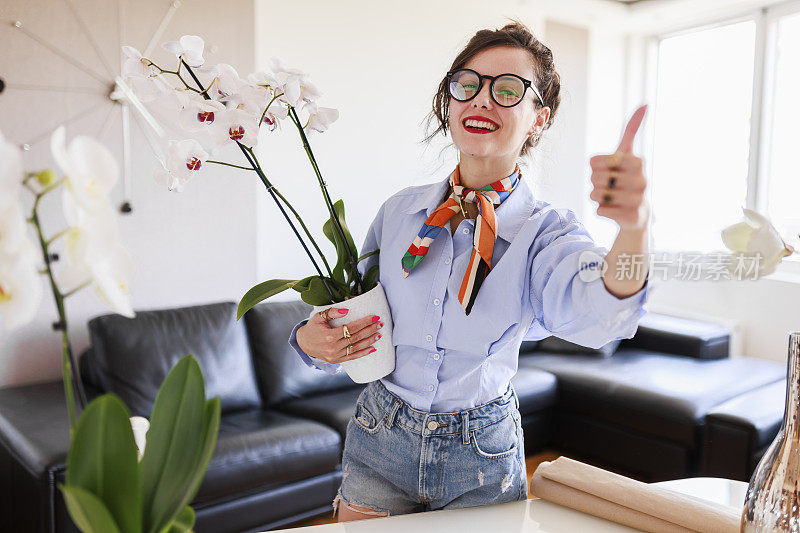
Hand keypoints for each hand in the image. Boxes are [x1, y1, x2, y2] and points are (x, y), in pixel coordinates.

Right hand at [296, 307, 384, 363]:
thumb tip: (346, 310)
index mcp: (330, 335)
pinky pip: (353, 357)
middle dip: (369, 330)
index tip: (374, 317)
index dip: (364, 322)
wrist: (304, 343)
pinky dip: (363, 353)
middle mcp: (333, 347)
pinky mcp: (337, 360)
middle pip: (356, 337)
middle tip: (380, 324)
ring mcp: (335, 355)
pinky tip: (372, 348)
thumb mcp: (319, 317)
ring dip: (369, 341)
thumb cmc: (312, 328)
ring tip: (379, 335)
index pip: (351, 328)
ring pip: (356, 348)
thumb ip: (332, 312)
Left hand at [589, 104, 649, 231]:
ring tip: (612, 198)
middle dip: (595, 183)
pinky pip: (600, 211)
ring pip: (595, 195)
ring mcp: (639, 199)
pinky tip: (615, 210)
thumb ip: (632, 130)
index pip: (594, 161)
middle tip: (610, 186)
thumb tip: (645, 103)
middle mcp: (642, 179)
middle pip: (594, 178)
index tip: (610, 170)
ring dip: (597, 197)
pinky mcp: (632, 217)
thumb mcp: (628, 154)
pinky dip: (602, 211)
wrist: (638, 213)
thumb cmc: (627, 178)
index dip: (595, 167)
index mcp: (638, 161)